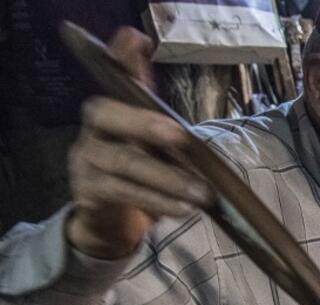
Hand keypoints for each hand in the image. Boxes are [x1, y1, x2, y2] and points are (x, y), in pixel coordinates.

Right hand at [65, 28, 212, 259]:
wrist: (112, 218)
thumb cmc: (137, 168)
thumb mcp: (148, 136)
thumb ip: (150, 99)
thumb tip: (140, 42)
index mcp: (110, 109)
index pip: (114, 78)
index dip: (123, 59)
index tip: (138, 41)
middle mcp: (92, 129)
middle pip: (109, 116)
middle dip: (145, 124)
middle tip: (181, 136)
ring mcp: (86, 161)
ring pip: (124, 163)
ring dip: (168, 179)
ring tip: (202, 193)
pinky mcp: (90, 193)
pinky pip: (124, 193)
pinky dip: (158, 201)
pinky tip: (183, 208)